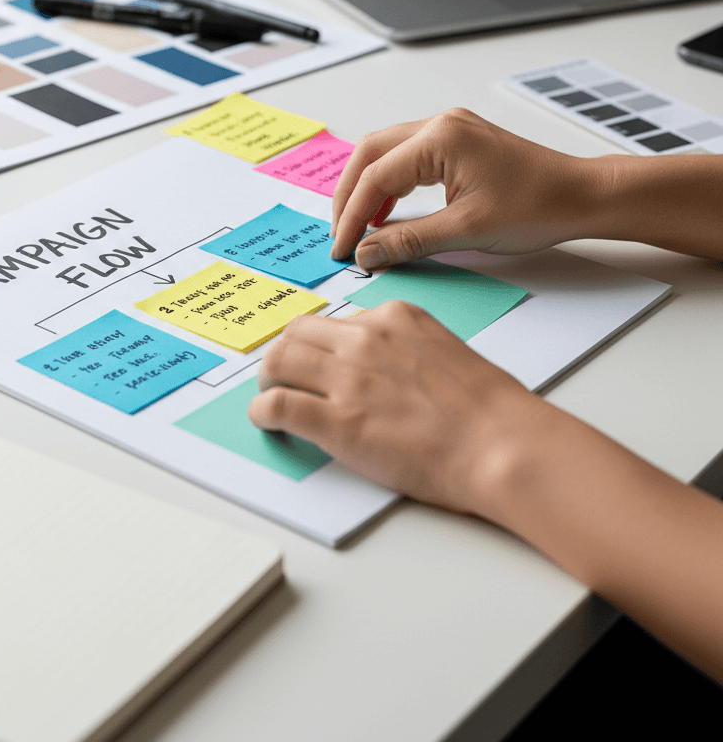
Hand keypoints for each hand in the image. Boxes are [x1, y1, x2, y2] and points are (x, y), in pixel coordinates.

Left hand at [249, 303, 548, 515]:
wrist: (501, 445)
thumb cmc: (488, 410)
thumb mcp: (442, 351)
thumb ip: (403, 350)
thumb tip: (379, 368)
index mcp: (394, 318)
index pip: (334, 321)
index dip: (318, 345)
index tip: (314, 361)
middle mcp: (365, 339)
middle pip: (296, 333)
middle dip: (284, 354)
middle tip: (281, 377)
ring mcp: (348, 379)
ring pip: (277, 362)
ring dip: (267, 379)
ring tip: (270, 396)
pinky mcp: (337, 421)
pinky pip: (277, 406)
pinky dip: (263, 413)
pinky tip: (268, 422)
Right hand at [330, 108, 597, 269]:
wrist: (581, 196)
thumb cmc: (539, 206)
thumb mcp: (466, 231)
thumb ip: (409, 240)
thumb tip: (368, 251)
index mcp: (440, 138)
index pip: (375, 176)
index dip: (352, 215)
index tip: (343, 247)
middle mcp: (440, 125)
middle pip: (370, 154)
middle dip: (350, 196)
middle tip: (342, 234)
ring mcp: (448, 130)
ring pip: (385, 153)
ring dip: (368, 189)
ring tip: (360, 227)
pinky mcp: (456, 143)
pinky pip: (407, 158)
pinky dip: (390, 185)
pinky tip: (387, 213)